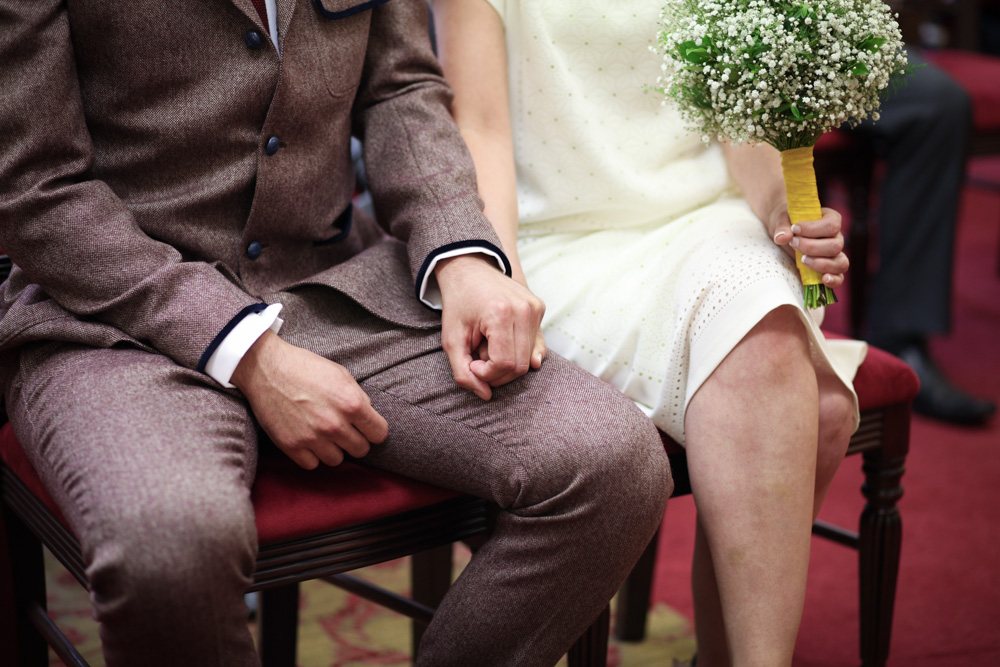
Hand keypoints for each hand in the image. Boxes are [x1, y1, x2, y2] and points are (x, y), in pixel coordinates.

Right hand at [231, 331, 388, 468]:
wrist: (266, 368)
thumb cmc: (305, 367)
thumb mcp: (341, 374)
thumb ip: (358, 397)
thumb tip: (368, 416)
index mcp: (352, 404)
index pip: (379, 434)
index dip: (374, 430)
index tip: (367, 427)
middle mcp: (334, 425)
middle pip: (361, 450)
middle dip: (356, 440)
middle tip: (345, 430)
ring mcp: (312, 438)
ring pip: (337, 460)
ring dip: (334, 449)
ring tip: (325, 434)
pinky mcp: (291, 446)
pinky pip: (312, 464)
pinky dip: (312, 455)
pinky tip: (309, 440)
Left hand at [435, 254, 544, 399]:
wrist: (470, 268)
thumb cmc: (458, 304)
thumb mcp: (451, 340)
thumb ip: (462, 372)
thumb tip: (486, 395)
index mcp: (501, 314)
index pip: (504, 364)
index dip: (487, 374)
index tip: (472, 364)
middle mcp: (524, 309)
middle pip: (520, 365)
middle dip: (498, 372)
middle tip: (479, 358)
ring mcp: (535, 308)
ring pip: (529, 359)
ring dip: (507, 361)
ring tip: (489, 345)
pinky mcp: (540, 308)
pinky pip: (535, 345)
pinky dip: (518, 351)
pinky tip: (501, 341)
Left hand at [767, 204, 848, 288]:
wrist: (786, 233)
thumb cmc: (788, 223)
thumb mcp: (782, 220)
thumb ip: (782, 227)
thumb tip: (782, 238)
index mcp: (831, 219)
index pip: (832, 225)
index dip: (813, 229)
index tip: (795, 229)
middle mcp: (837, 237)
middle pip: (835, 246)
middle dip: (811, 247)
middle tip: (793, 244)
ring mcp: (836, 254)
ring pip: (840, 262)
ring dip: (820, 264)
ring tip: (802, 260)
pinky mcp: (830, 269)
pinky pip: (839, 277)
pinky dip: (833, 280)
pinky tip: (823, 279)